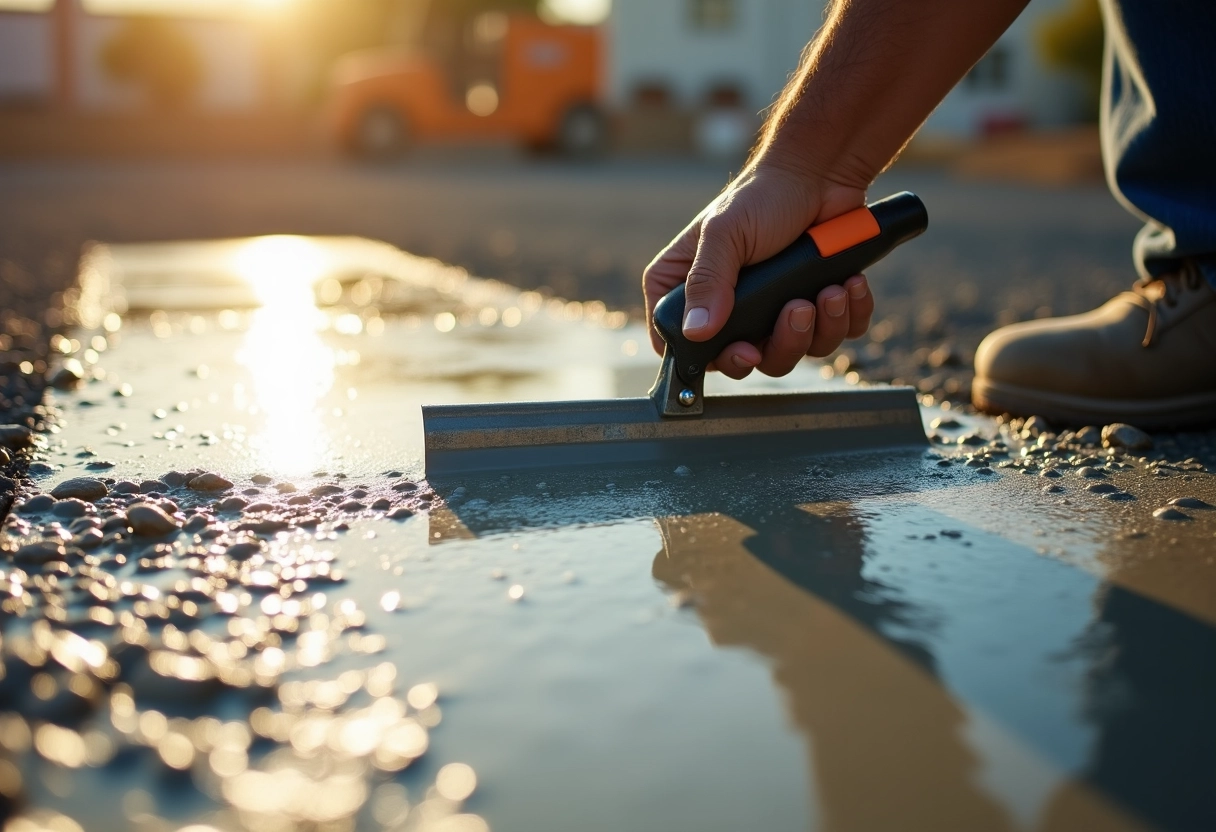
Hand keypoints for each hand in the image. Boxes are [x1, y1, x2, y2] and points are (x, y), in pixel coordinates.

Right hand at [643, 164, 874, 378]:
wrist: (822, 174)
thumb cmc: (764, 195)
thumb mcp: (724, 233)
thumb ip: (706, 281)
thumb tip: (695, 331)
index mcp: (690, 289)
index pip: (677, 344)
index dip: (707, 359)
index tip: (742, 351)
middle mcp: (727, 308)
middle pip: (744, 361)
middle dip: (779, 344)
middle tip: (797, 310)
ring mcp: (772, 313)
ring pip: (791, 354)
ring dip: (818, 328)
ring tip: (831, 290)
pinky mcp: (814, 310)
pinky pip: (833, 337)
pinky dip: (847, 317)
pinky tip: (850, 284)